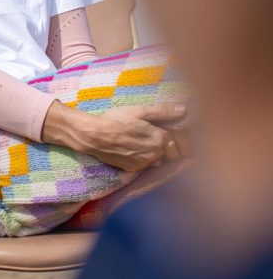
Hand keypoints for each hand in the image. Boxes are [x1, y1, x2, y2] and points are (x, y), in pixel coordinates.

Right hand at [42, 101, 187, 171]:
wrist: (94, 136)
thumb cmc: (116, 119)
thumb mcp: (139, 110)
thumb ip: (163, 112)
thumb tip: (184, 109)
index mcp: (159, 140)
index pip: (174, 136)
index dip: (166, 128)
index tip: (157, 122)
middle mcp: (155, 155)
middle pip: (166, 148)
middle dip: (161, 140)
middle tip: (147, 129)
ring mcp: (144, 164)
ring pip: (156, 156)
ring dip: (152, 148)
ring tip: (138, 137)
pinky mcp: (133, 169)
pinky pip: (144, 163)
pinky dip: (141, 156)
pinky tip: (131, 146)